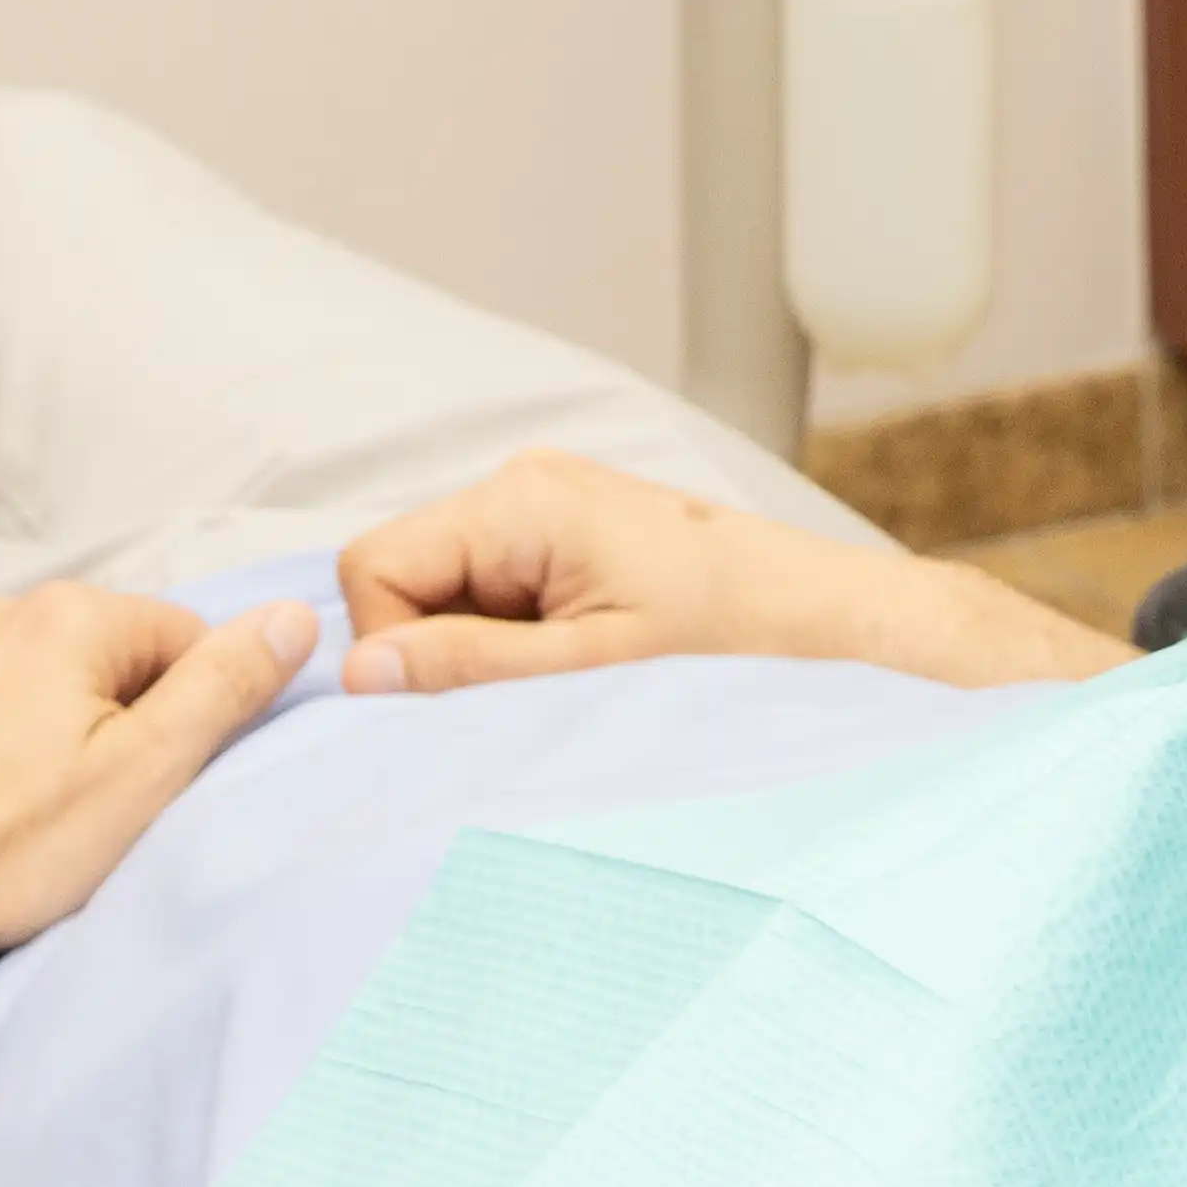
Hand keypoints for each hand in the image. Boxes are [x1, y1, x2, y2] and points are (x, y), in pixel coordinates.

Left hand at [0, 583, 311, 992]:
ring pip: (34, 687)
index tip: (159, 785)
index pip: (183, 639)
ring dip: (51, 737)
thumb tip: (292, 618)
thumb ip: (225, 687)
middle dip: (119, 724)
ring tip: (30, 822)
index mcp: (68, 616)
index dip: (192, 716)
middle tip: (98, 812)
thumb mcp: (145, 774)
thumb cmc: (7, 848)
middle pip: (106, 659)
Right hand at [335, 451, 1128, 696]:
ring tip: (566, 680)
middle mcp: (524, 483)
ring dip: (483, 650)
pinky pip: (496, 590)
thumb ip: (468, 668)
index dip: (394, 646)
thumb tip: (358, 675)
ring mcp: (548, 504)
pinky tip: (579, 663)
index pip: (377, 567)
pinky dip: (517, 639)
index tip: (457, 703)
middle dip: (440, 649)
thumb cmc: (726, 646)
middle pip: (408, 576)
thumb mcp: (586, 672)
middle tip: (523, 697)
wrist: (827, 623)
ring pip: (449, 590)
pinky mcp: (572, 533)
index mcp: (522, 500)